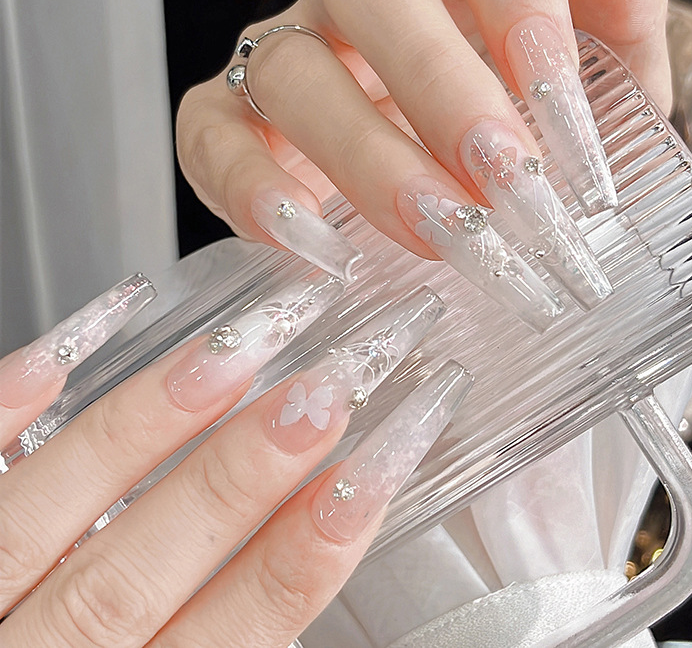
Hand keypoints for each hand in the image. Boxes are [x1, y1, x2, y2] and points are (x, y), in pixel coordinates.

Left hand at [0, 277, 465, 646]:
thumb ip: (219, 640)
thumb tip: (302, 549)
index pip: (230, 638)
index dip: (303, 556)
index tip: (370, 475)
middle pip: (135, 575)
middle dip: (237, 482)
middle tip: (320, 394)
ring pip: (42, 523)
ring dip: (137, 434)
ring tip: (224, 356)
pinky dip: (0, 419)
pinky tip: (55, 359)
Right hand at [176, 0, 668, 321]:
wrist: (468, 229)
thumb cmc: (532, 150)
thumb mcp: (601, 95)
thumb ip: (616, 15)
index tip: (556, 91)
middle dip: (436, 81)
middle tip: (504, 177)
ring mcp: (284, 49)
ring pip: (291, 68)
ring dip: (367, 156)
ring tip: (439, 233)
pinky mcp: (226, 121)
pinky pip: (211, 137)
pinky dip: (255, 193)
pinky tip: (316, 248)